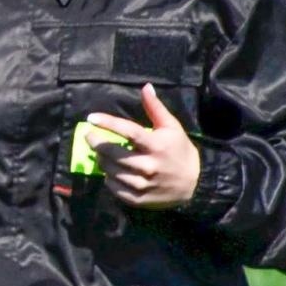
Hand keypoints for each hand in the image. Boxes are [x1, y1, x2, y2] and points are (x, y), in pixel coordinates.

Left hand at [87, 84, 200, 207]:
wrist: (195, 184)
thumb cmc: (179, 151)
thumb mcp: (171, 128)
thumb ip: (155, 108)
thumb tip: (145, 87)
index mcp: (157, 145)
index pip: (129, 132)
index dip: (108, 123)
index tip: (91, 118)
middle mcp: (149, 166)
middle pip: (113, 154)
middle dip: (97, 143)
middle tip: (90, 137)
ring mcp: (143, 184)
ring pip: (110, 170)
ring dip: (102, 160)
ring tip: (101, 153)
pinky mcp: (139, 198)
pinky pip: (114, 187)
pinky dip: (108, 178)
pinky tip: (111, 172)